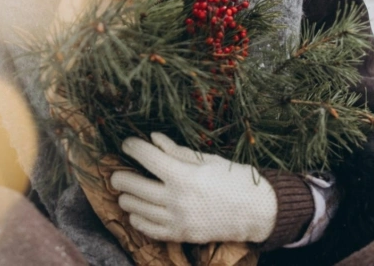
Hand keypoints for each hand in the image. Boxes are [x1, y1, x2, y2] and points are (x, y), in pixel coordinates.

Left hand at [109, 132, 276, 243]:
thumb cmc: (234, 179)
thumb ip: (177, 151)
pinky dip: (138, 219)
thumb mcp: (207, 160)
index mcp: (184, 175)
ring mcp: (177, 219)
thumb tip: (153, 138)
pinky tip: (136, 212)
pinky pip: (149, 229)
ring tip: (126, 191)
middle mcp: (177, 198)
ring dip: (126, 197)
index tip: (127, 144)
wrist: (257, 211)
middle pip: (133, 185)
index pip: (147, 157)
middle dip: (120, 176)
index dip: (132, 147)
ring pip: (136, 208)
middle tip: (117, 171)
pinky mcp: (181, 235)